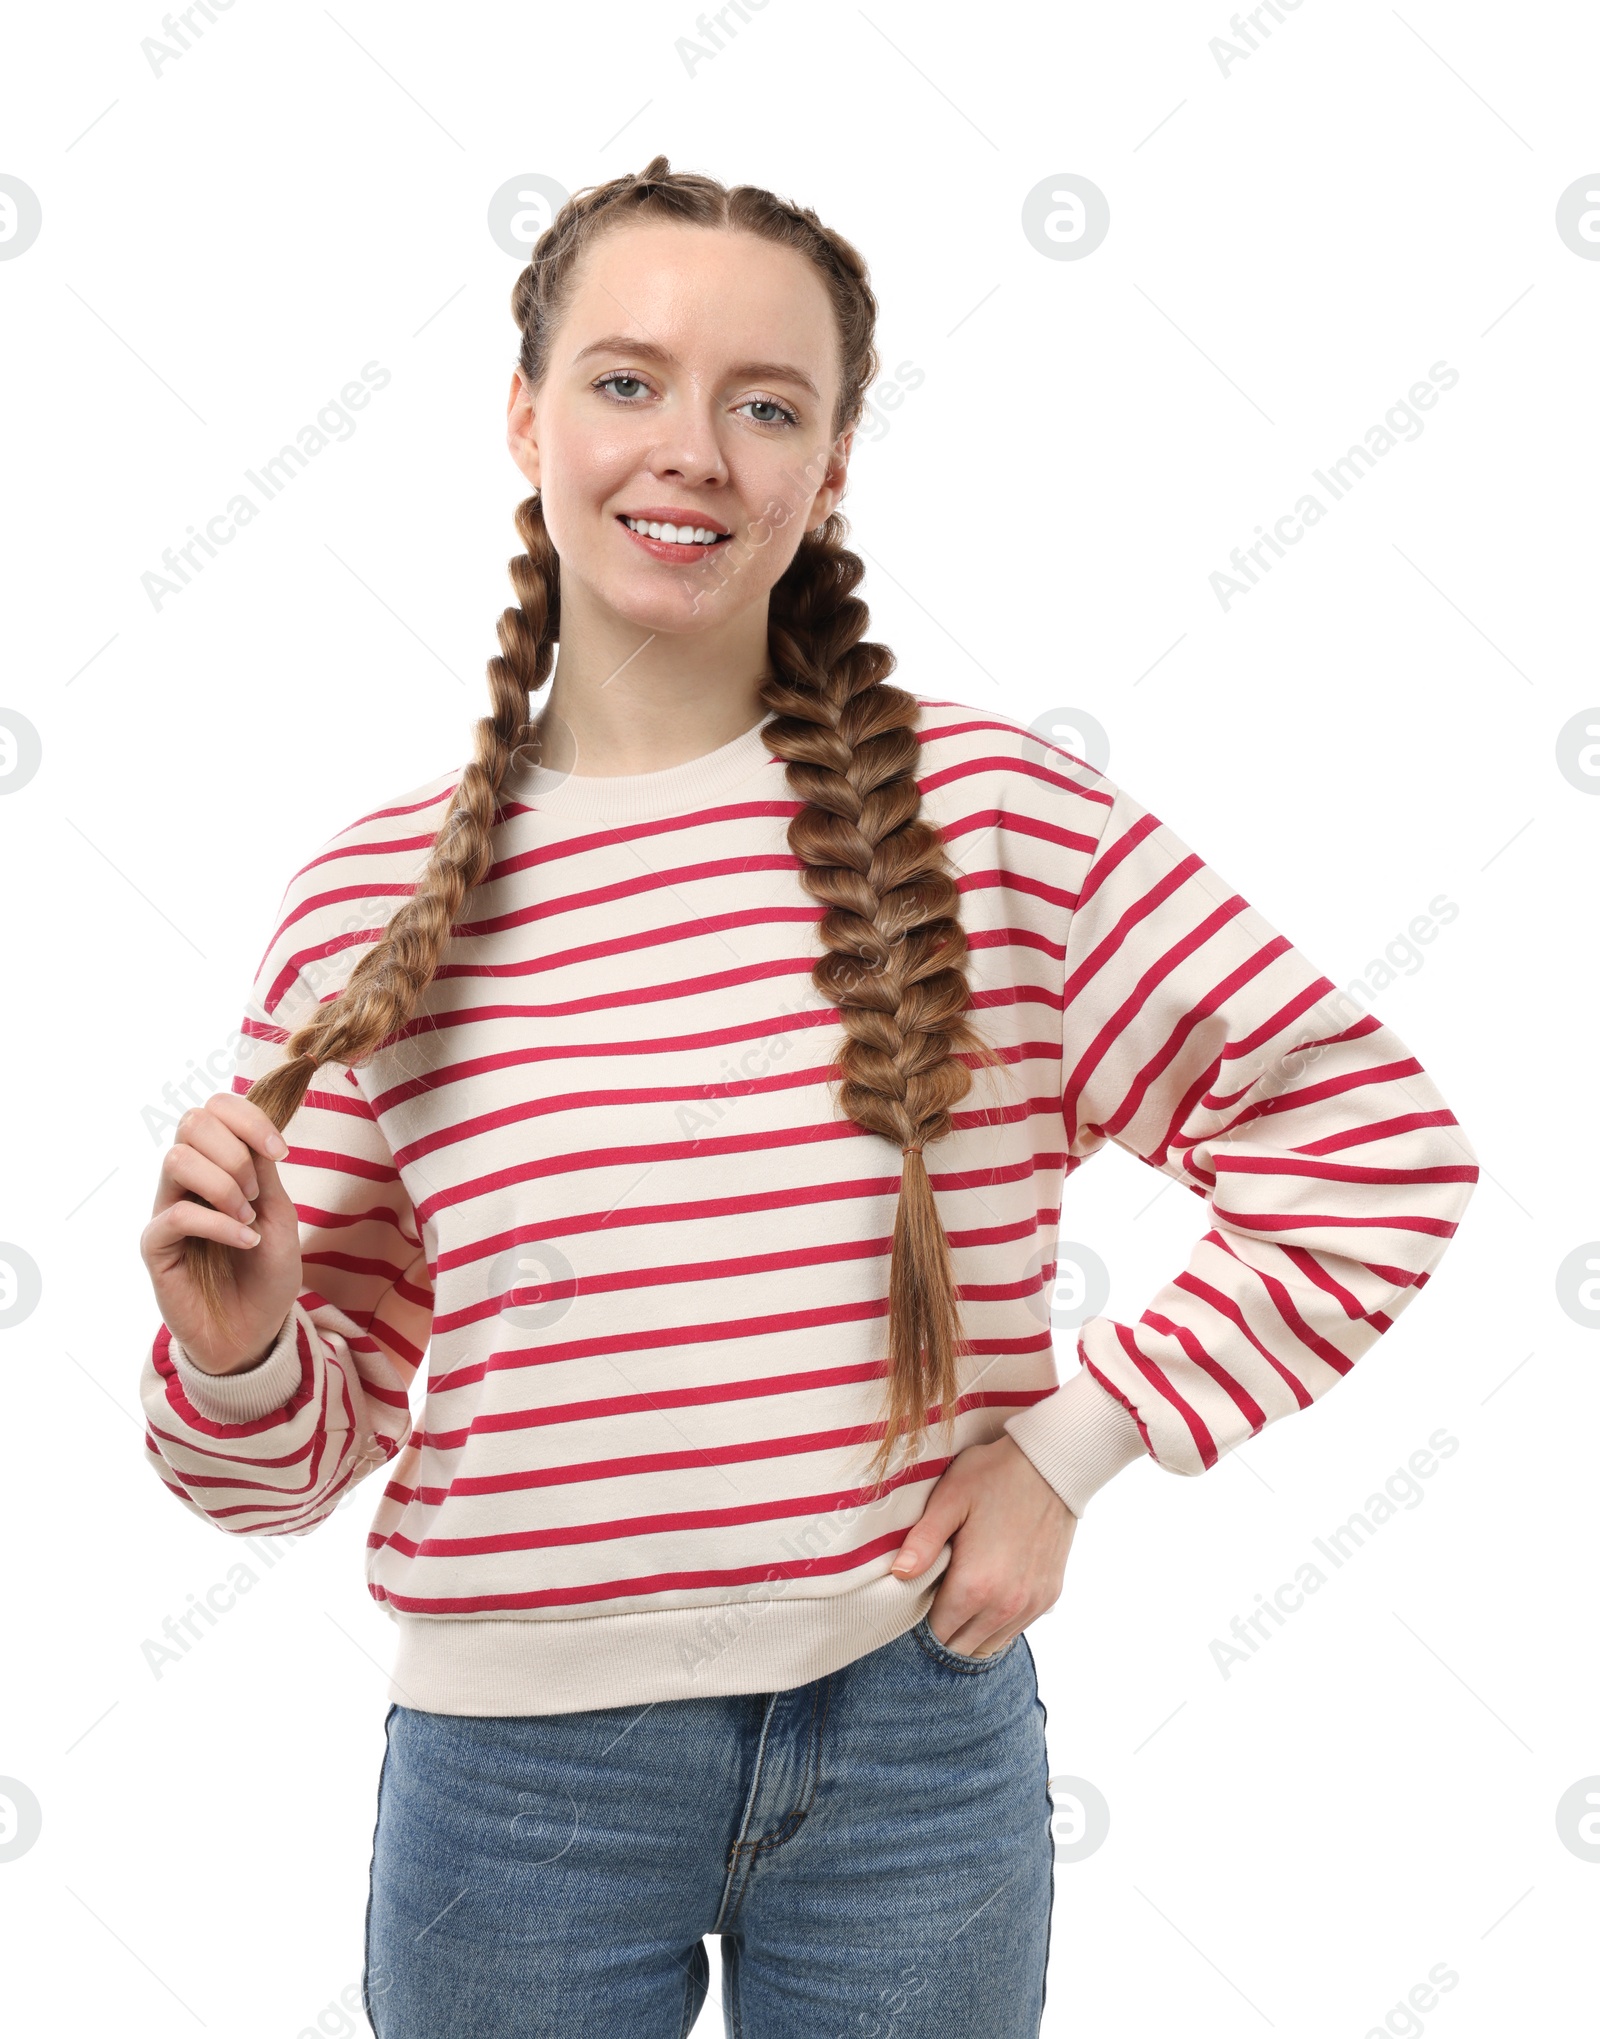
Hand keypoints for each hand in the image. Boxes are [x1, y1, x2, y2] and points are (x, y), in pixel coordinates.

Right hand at [141, 1092, 302, 1375]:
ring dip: (224, 1184)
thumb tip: (253, 1127)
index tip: (281, 1151)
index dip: (249, 1117)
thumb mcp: (280, 1215)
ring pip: (177, 1159)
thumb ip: (265, 1170)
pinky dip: (218, 1223)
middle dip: (236, 1151)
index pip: (216, 1108)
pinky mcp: (156, 1246)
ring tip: (247, 1217)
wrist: (256, 1331)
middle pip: (192, 1122)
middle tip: (257, 1193)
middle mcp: (188, 1181)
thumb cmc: (268, 1273)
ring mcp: (168, 1210)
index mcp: (219, 1164)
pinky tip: (243, 1242)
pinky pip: (176, 1214)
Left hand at [889, 1435, 1076, 1657]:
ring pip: (990, 1645)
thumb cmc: (994, 1476)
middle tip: (933, 1600)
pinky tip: (987, 1596)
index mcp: (975, 1586)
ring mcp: (1031, 1604)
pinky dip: (997, 1624)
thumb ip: (922, 1541)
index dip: (920, 1622)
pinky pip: (1015, 1630)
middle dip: (944, 1632)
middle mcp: (1005, 1606)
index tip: (914, 1601)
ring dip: (971, 1632)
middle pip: (962, 1647)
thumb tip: (897, 1575)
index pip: (937, 1633)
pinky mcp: (1050, 1597)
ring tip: (958, 1600)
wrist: (1052, 1464)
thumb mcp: (950, 1499)